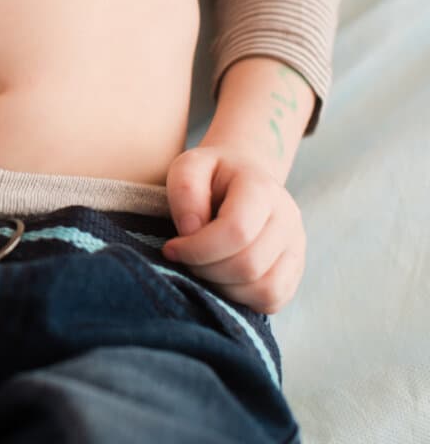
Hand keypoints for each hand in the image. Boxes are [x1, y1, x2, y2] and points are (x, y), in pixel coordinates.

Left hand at [161, 146, 305, 313]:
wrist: (240, 177)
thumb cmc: (210, 175)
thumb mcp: (189, 167)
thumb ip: (186, 190)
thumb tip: (191, 230)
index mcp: (262, 189)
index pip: (237, 232)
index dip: (197, 248)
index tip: (171, 248)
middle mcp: (288, 218)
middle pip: (249, 265)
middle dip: (206, 270)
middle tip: (184, 259)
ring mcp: (296, 246)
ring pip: (264, 289)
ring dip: (223, 288)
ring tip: (203, 268)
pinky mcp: (294, 270)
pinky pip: (272, 300)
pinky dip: (242, 299)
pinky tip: (220, 279)